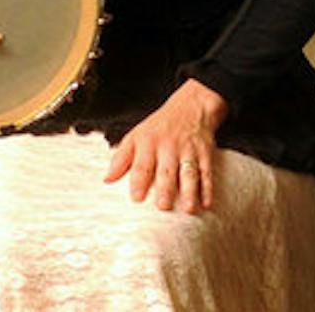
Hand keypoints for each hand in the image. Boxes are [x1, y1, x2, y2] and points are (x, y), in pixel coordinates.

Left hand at [104, 78, 228, 213]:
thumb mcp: (136, 135)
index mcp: (149, 143)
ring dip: (190, 191)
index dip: (139, 181)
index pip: (142, 165)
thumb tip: (107, 180)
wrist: (192, 106)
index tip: (137, 198)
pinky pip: (207, 173)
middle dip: (166, 189)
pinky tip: (206, 203)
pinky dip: (208, 188)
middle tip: (163, 206)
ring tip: (188, 209)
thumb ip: (121, 158)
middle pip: (167, 171)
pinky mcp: (205, 154)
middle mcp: (169, 147)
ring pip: (189, 173)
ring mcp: (189, 151)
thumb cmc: (159, 127)